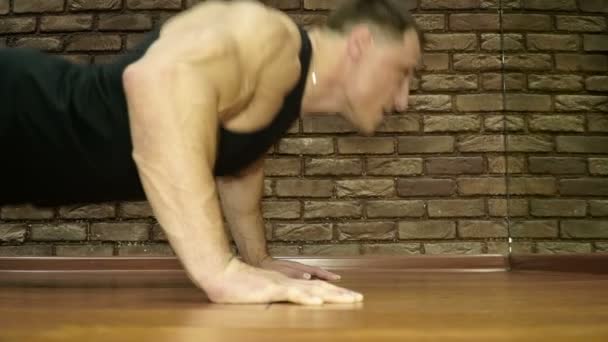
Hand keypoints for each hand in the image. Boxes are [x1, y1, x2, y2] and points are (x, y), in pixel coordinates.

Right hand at [203, 258, 362, 304]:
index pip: (315, 289)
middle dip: (341, 294)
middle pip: (320, 289)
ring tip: (350, 299)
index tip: (348, 296)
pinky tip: (319, 303)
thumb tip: (284, 298)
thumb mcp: (259, 292)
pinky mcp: (271, 290)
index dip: (333, 293)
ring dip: (333, 296)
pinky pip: (292, 294)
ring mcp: (281, 285)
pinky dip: (307, 299)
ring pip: (313, 291)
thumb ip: (272, 294)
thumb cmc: (236, 284)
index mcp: (286, 283)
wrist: (220, 271)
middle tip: (360, 298)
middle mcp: (288, 282)